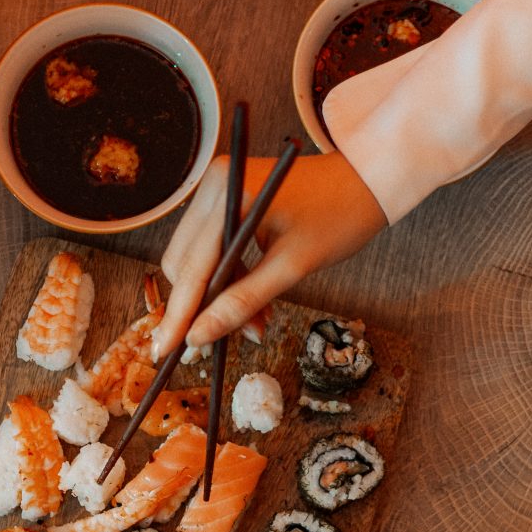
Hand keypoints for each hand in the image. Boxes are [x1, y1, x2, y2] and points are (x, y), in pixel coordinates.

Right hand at [154, 151, 389, 357]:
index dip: (178, 313)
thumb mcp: (293, 267)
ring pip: (194, 259)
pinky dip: (227, 278)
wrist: (366, 181)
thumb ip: (243, 302)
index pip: (191, 265)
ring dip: (217, 296)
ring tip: (255, 325)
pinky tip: (254, 301)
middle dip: (200, 306)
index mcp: (227, 194)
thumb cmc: (339, 217)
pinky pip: (210, 247)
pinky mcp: (224, 198)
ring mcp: (215, 189)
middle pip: (183, 262)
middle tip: (224, 342)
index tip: (166, 350)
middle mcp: (212, 184)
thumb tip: (200, 337)